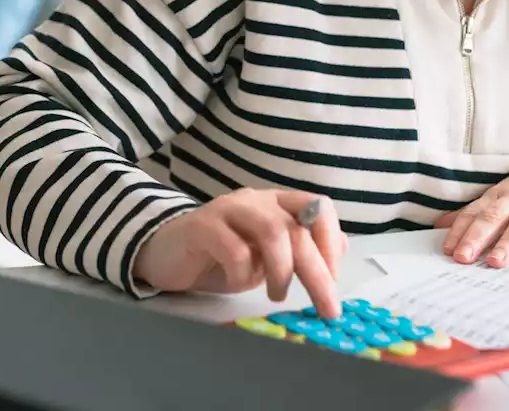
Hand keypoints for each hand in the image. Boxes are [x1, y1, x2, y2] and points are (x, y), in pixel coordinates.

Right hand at [133, 188, 347, 317]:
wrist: (168, 254)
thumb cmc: (222, 257)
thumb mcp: (267, 257)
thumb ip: (299, 250)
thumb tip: (340, 250)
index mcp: (276, 203)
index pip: (316, 207)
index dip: (331, 240)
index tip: (334, 276)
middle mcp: (256, 200)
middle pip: (297, 228)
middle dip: (317, 271)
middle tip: (326, 306)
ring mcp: (228, 210)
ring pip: (271, 231)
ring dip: (282, 270)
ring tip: (277, 295)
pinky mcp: (202, 226)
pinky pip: (234, 248)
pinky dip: (243, 273)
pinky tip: (237, 283)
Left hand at [436, 151, 508, 270]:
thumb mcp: (505, 196)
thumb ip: (476, 212)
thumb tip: (441, 225)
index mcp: (501, 195)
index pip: (475, 212)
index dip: (460, 229)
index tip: (447, 249)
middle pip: (495, 216)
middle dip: (477, 236)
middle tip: (462, 257)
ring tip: (496, 262)